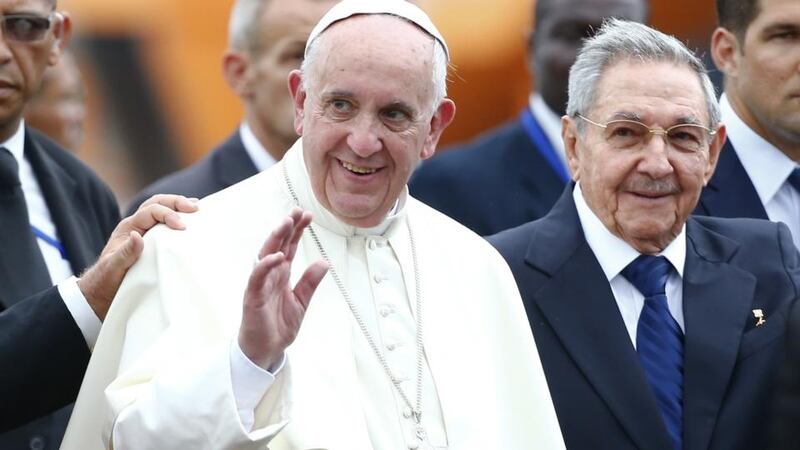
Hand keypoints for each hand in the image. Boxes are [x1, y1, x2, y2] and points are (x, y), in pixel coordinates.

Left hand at [77, 194, 198, 319]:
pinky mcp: (151, 238)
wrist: (102, 289)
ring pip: (161, 207)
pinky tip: (191, 219)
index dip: (168, 215)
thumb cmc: (106, 280)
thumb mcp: (114, 268)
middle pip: (156, 202)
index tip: (182, 227)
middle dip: (176, 202)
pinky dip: (178, 216)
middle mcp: (136, 224)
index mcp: (128, 227)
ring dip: (178, 205)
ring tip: (196, 207)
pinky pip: (164, 221)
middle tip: (195, 207)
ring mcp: (143, 230)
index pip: (151, 211)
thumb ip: (126, 252)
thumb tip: (137, 235)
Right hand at [238, 208, 328, 369]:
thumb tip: (324, 262)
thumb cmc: (279, 326)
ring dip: (275, 239)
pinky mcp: (253, 296)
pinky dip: (266, 265)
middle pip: (278, 245)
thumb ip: (310, 282)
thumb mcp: (302, 301)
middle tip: (296, 212)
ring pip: (265, 255)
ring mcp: (260, 284)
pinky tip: (277, 256)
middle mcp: (270, 275)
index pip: (290, 247)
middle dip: (286, 228)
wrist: (266, 350)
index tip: (307, 216)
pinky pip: (257, 277)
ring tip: (286, 224)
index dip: (297, 231)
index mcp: (282, 275)